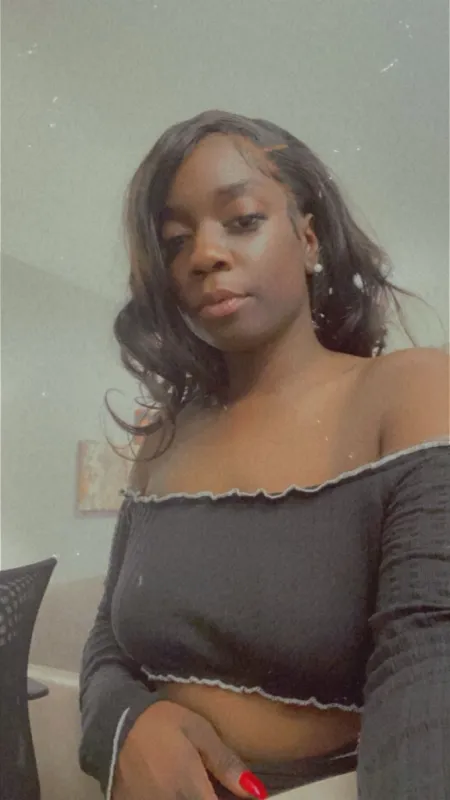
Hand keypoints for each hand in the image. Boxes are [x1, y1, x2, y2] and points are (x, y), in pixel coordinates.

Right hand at [113, 700, 267, 799]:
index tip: (234, 795)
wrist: (113, 724)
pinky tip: (174, 788)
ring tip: (194, 786)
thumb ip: (226, 763)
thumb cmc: (162, 723)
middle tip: (212, 787)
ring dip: (192, 798)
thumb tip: (256, 792)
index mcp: (190, 792)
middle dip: (208, 799)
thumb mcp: (198, 732)